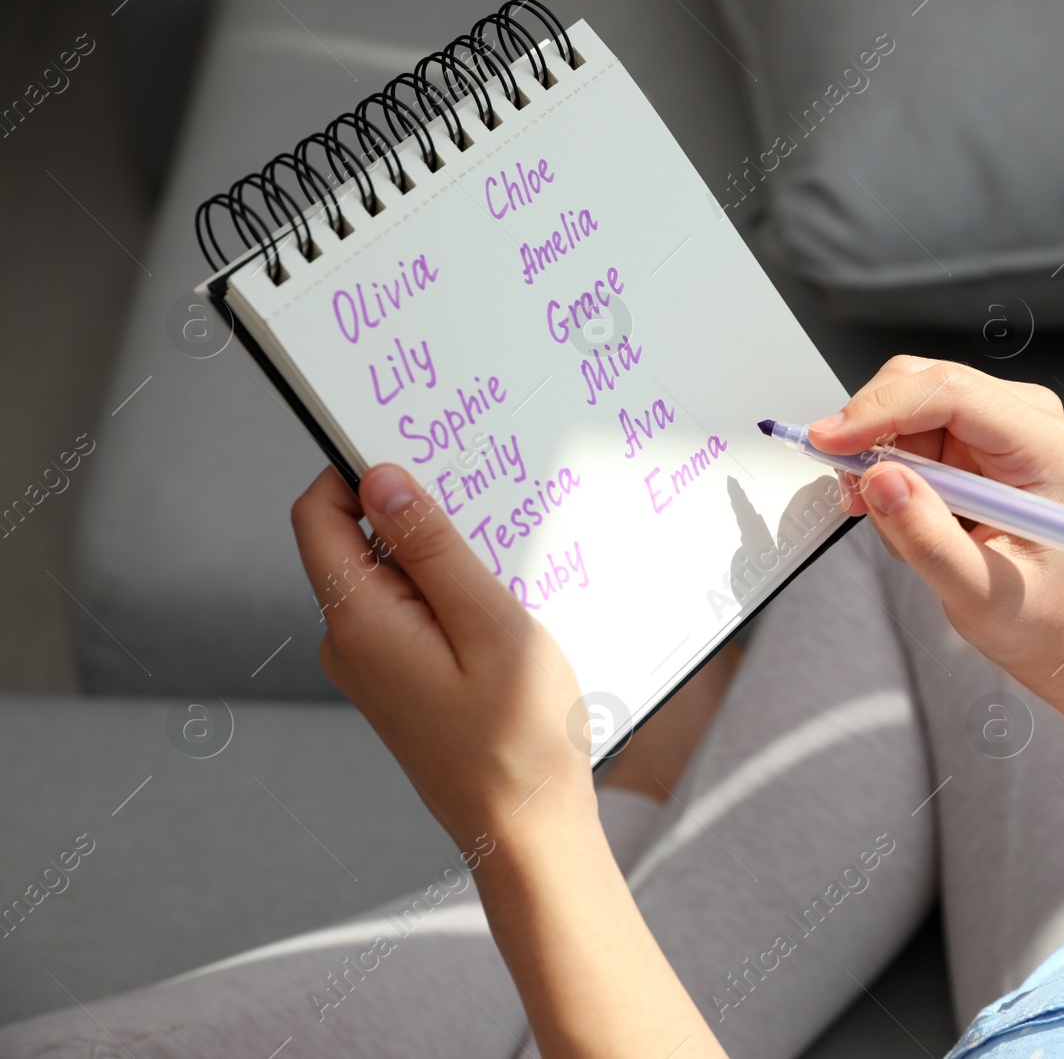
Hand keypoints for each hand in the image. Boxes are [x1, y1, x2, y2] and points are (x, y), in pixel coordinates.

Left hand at [290, 464, 588, 852]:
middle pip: (358, 540)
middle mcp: (349, 642)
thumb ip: (434, 548)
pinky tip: (500, 619)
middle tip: (488, 519)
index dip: (356, 470)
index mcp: (359, 621)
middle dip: (418, 517)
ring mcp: (371, 666)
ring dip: (443, 563)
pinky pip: (412, 614)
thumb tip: (381, 479)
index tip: (420, 455)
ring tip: (505, 583)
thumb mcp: (490, 623)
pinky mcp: (399, 682)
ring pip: (393, 578)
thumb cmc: (518, 737)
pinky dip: (450, 599)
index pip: (317, 513)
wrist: (525, 829)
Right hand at [808, 356, 1063, 687]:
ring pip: (901, 404)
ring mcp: (993, 420)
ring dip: (877, 460)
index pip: (952, 393)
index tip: (830, 443)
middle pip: (919, 384)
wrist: (1048, 616)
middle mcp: (1021, 418)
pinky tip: (903, 507)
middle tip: (855, 496)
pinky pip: (902, 426)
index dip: (882, 409)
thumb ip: (929, 540)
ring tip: (898, 522)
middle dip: (871, 436)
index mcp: (1041, 447)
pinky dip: (884, 466)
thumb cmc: (1033, 606)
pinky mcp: (967, 432)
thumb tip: (881, 481)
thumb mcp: (979, 592)